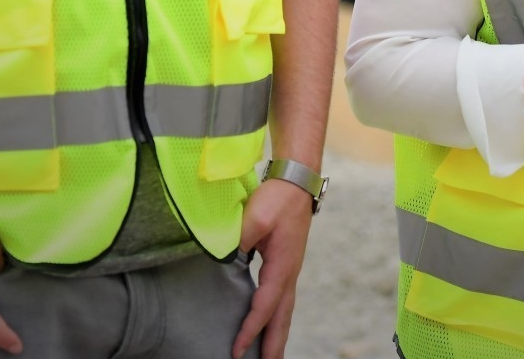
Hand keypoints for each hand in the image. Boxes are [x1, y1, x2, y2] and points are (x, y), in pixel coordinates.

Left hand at [231, 174, 315, 357]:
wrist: (297, 181)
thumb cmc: (278, 198)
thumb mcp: (256, 216)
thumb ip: (240, 240)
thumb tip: (226, 259)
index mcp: (283, 266)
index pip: (265, 305)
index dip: (251, 328)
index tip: (237, 349)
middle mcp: (290, 273)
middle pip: (282, 318)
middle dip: (274, 345)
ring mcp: (290, 270)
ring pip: (284, 311)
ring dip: (277, 336)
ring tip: (271, 358)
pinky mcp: (285, 265)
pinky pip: (281, 300)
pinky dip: (276, 319)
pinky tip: (269, 325)